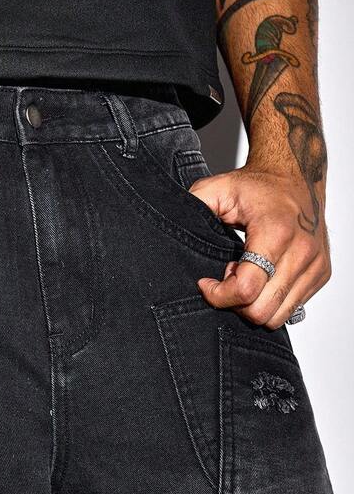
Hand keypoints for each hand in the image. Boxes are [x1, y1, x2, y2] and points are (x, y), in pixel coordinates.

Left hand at [191, 164, 330, 328]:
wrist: (297, 176)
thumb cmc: (258, 185)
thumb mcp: (217, 189)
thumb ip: (194, 206)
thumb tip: (172, 224)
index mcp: (276, 232)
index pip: (246, 289)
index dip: (219, 295)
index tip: (206, 282)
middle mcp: (302, 251)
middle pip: (261, 311)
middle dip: (235, 304)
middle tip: (226, 277)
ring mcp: (315, 265)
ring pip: (277, 317)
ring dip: (253, 304)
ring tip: (245, 276)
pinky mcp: (321, 274)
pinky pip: (291, 309)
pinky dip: (270, 301)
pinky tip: (261, 276)